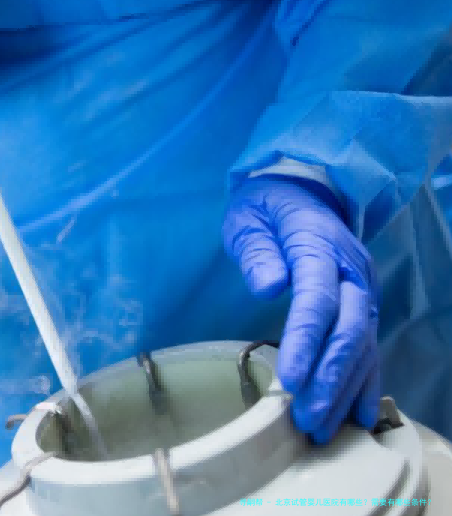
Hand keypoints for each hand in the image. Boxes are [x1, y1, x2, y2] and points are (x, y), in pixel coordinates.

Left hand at [222, 175, 379, 442]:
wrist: (302, 189)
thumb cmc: (266, 208)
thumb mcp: (248, 219)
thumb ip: (257, 251)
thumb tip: (269, 286)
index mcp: (319, 245)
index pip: (316, 298)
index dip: (305, 340)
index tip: (291, 380)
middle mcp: (351, 270)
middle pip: (348, 330)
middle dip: (329, 378)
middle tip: (306, 419)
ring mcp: (362, 289)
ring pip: (363, 345)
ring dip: (345, 389)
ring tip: (324, 429)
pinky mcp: (363, 304)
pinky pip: (369, 347)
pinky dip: (365, 382)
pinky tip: (358, 416)